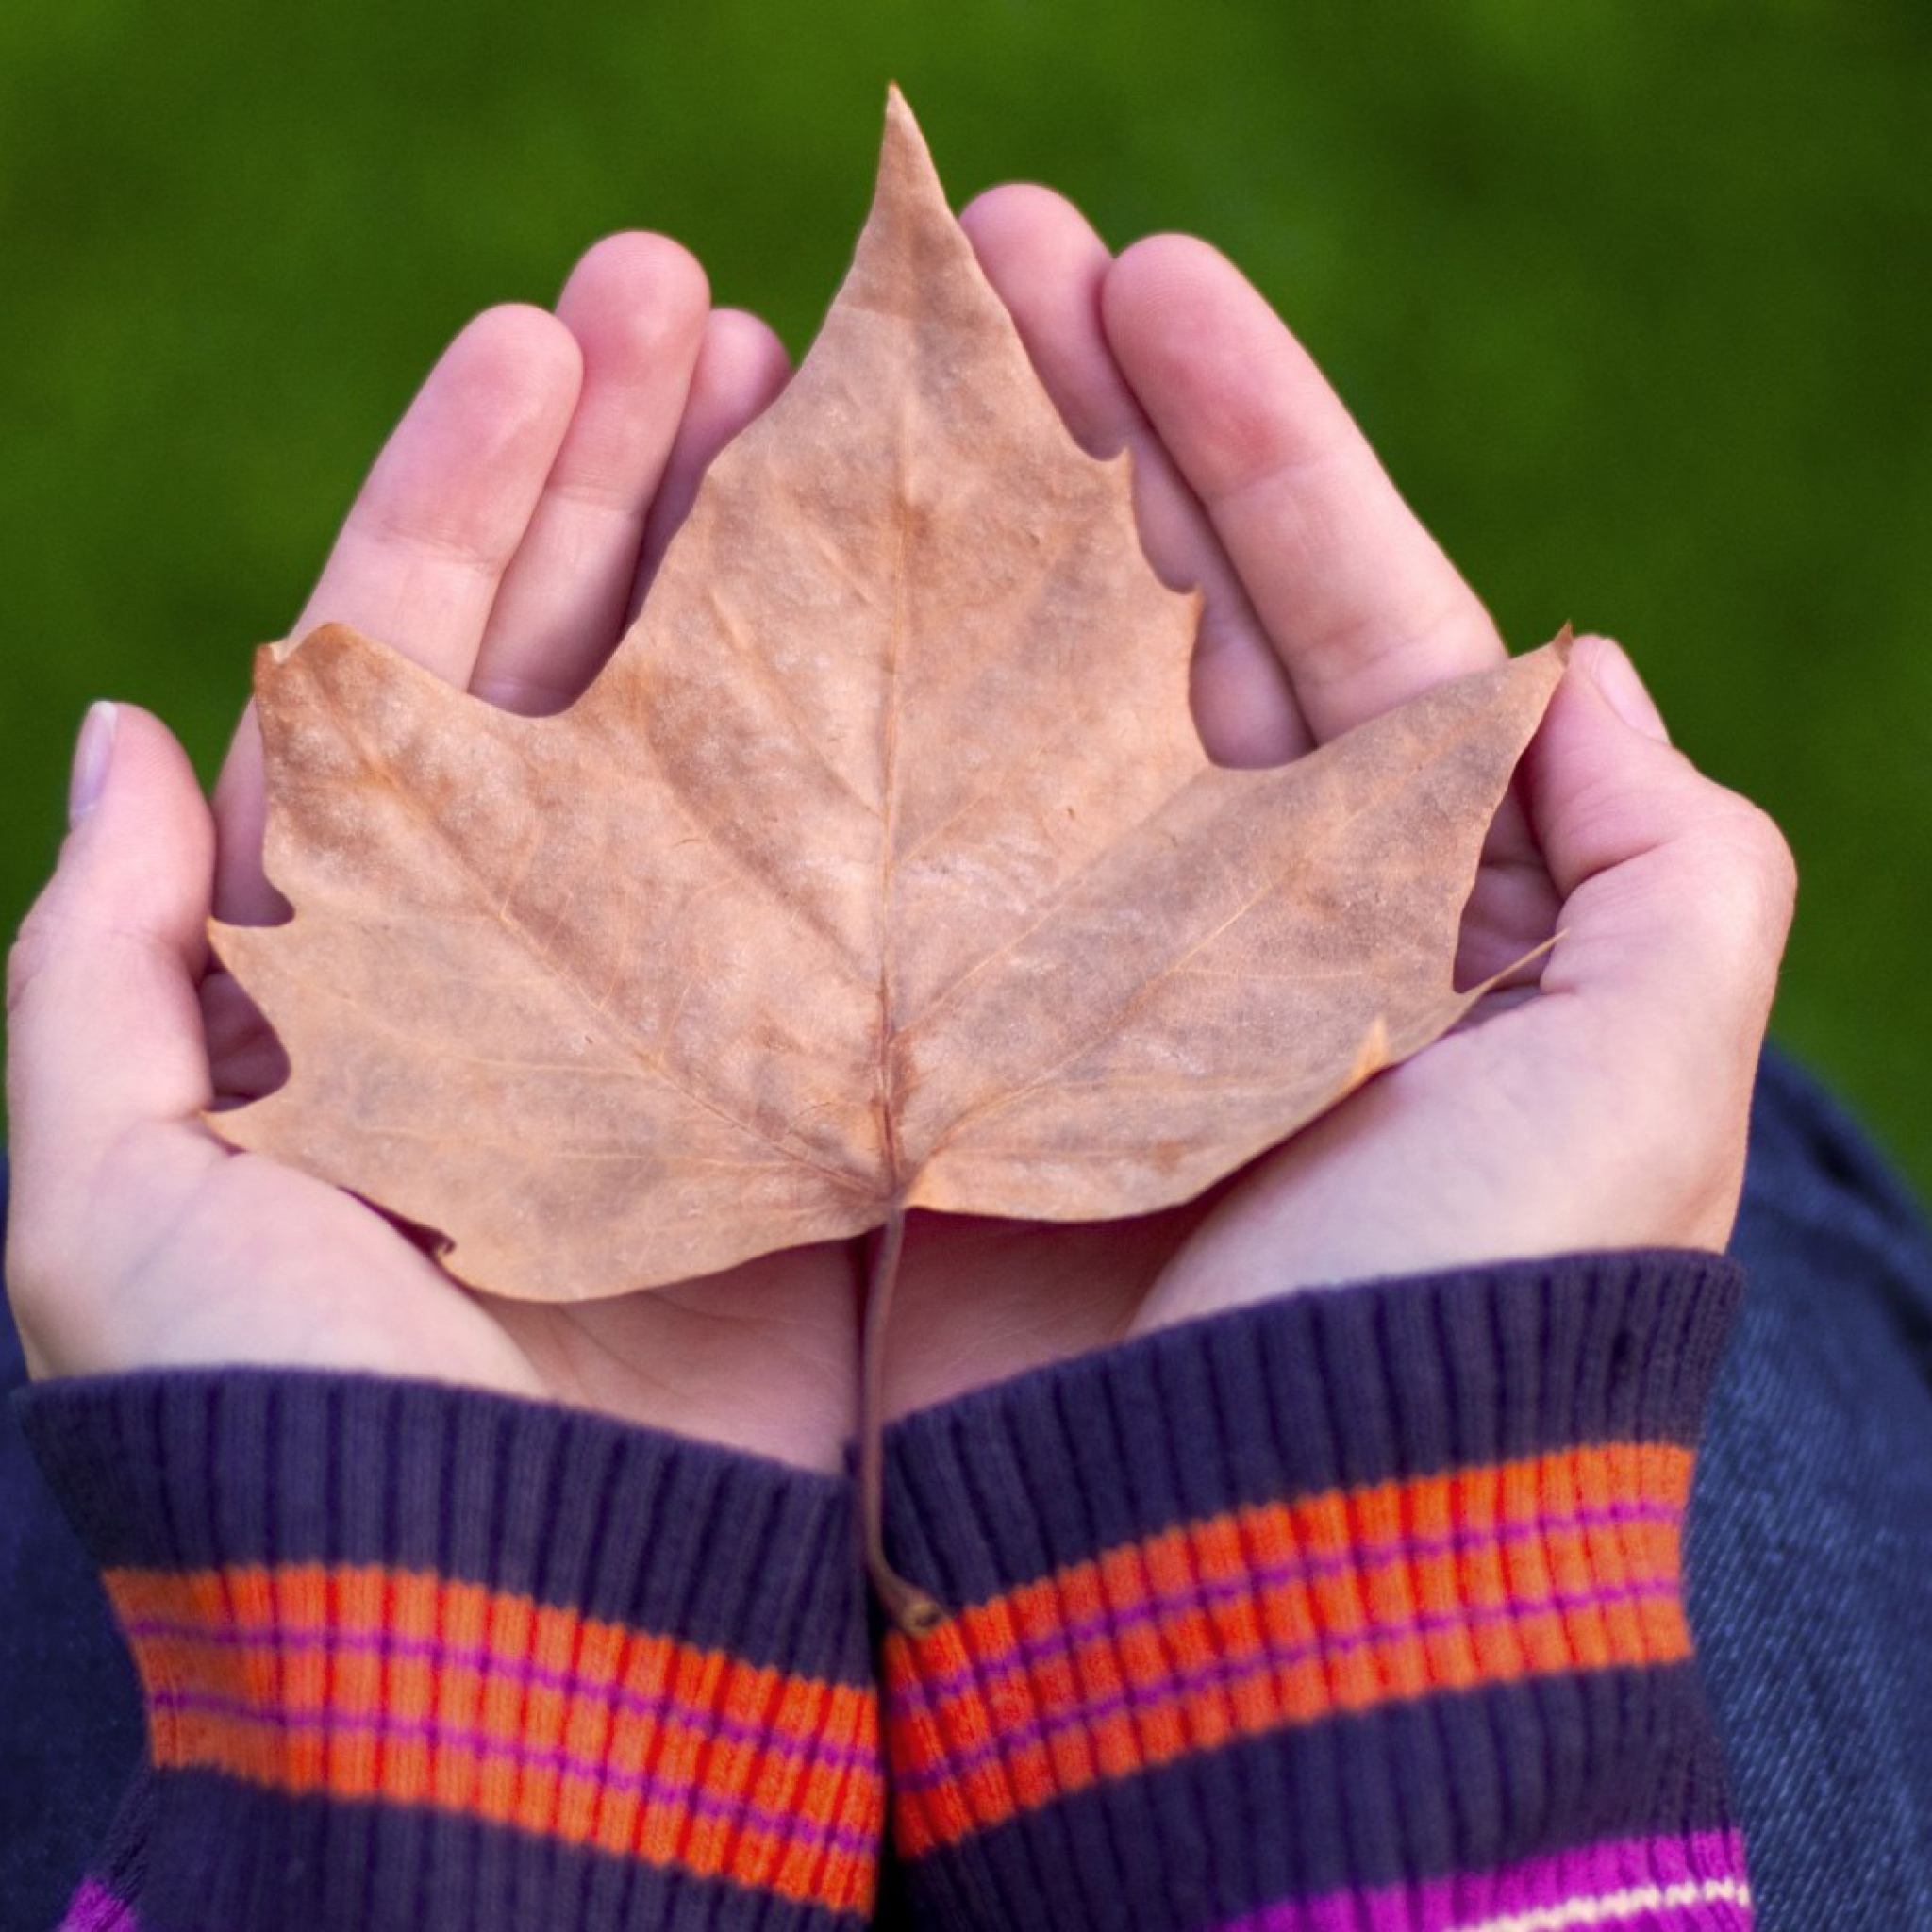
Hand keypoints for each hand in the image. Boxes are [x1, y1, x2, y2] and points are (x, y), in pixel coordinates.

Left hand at [5, 238, 859, 1473]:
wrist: (519, 1642)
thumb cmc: (292, 1435)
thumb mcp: (110, 1200)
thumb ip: (94, 970)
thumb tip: (108, 730)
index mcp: (374, 962)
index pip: (418, 673)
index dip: (472, 496)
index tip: (549, 330)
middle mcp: (550, 971)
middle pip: (593, 677)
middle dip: (635, 481)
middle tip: (702, 303)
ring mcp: (708, 1024)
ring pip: (739, 753)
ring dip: (768, 576)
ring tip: (822, 403)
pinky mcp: (836, 1103)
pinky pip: (871, 900)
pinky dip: (907, 763)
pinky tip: (951, 626)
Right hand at [881, 191, 1794, 1411]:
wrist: (1255, 1575)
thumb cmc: (1466, 1332)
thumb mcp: (1647, 1082)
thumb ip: (1671, 861)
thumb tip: (1574, 664)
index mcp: (1412, 906)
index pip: (1340, 618)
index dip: (1256, 443)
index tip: (1156, 281)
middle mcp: (1240, 934)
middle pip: (1156, 633)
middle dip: (1083, 444)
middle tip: (990, 260)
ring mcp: (1077, 994)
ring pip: (1014, 716)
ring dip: (953, 546)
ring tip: (865, 369)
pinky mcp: (944, 1076)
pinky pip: (892, 859)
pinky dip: (844, 729)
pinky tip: (777, 585)